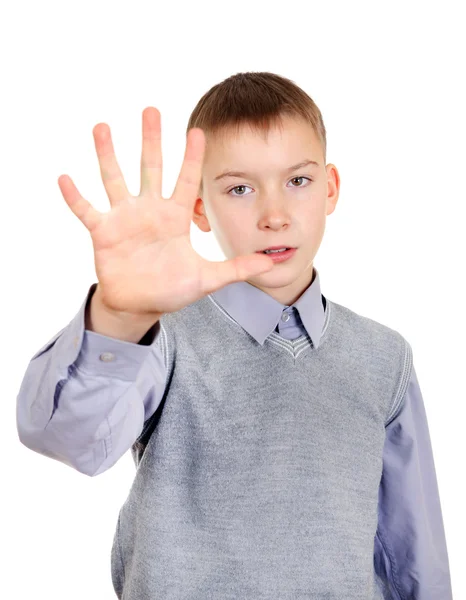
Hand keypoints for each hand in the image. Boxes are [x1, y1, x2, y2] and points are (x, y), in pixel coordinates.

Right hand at [58, 107, 273, 317]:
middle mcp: (149, 211)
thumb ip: (236, 269)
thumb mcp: (207, 279)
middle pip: (150, 168)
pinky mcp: (102, 232)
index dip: (191, 157)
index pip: (186, 181)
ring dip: (107, 155)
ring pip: (115, 179)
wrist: (141, 304)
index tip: (198, 129)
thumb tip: (272, 266)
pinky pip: (86, 210)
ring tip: (102, 126)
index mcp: (175, 217)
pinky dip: (75, 197)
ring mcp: (124, 219)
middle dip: (151, 139)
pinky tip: (64, 177)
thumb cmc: (172, 289)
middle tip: (151, 109)